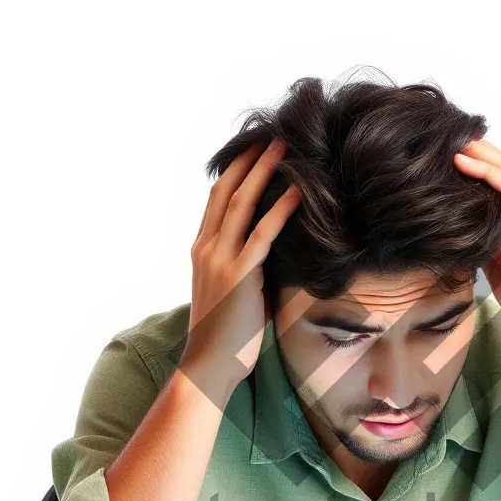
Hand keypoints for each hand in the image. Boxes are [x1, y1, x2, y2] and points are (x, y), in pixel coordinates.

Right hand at [179, 138, 300, 402]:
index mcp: (202, 249)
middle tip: (273, 134)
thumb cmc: (227, 334)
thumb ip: (247, 264)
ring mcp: (219, 260)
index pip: (217, 198)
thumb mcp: (235, 289)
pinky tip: (298, 192)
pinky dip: (280, 209)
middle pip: (227, 190)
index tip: (256, 148)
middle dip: (250, 159)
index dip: (236, 169)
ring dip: (265, 172)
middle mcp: (206, 247)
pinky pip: (262, 234)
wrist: (209, 365)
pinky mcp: (238, 276)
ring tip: (287, 148)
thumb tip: (276, 250)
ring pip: (241, 203)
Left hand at [453, 138, 500, 346]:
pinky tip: (467, 163)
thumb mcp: (498, 272)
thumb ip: (484, 250)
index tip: (450, 157)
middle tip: (450, 135)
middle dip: (480, 152)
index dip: (479, 168)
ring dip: (481, 155)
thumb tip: (458, 240)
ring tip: (455, 141)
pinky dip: (490, 174)